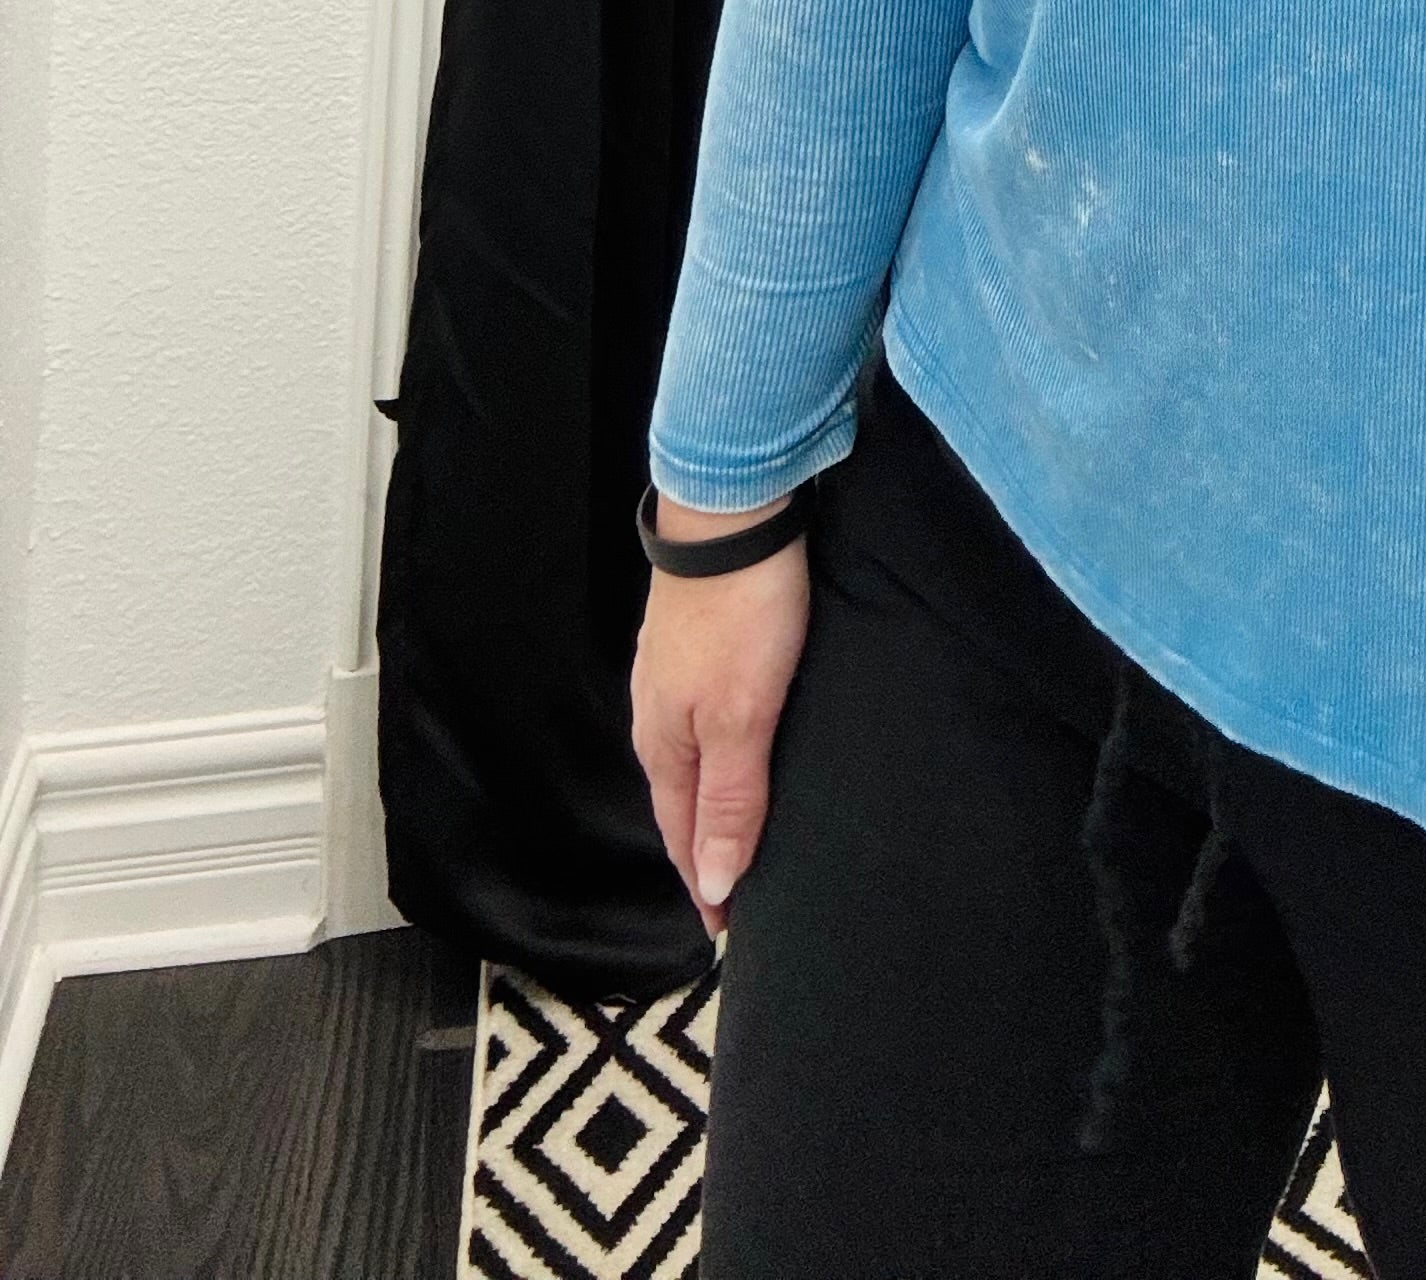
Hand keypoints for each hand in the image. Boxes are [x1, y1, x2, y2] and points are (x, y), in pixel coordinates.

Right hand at [629, 497, 814, 937]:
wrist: (731, 515)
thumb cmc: (741, 616)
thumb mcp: (742, 718)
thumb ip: (730, 799)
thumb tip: (715, 881)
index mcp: (664, 745)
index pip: (682, 836)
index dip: (707, 883)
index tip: (728, 929)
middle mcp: (659, 717)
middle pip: (683, 803)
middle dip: (707, 851)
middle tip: (740, 893)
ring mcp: (673, 677)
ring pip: (694, 761)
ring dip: (715, 803)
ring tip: (746, 834)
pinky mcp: (697, 644)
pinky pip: (705, 723)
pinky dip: (724, 756)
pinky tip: (745, 753)